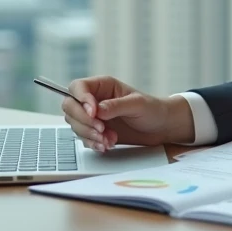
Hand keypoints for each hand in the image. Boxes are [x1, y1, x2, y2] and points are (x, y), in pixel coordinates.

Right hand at [62, 76, 193, 151]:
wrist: (161, 127)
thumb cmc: (152, 109)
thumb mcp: (137, 104)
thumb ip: (116, 106)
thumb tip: (97, 110)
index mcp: (103, 86)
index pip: (78, 87)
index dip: (80, 100)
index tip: (94, 113)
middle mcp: (94, 100)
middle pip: (70, 107)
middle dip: (84, 121)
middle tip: (101, 130)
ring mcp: (94, 117)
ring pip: (75, 125)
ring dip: (90, 135)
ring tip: (109, 140)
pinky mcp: (96, 132)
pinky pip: (84, 138)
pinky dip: (94, 143)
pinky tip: (108, 145)